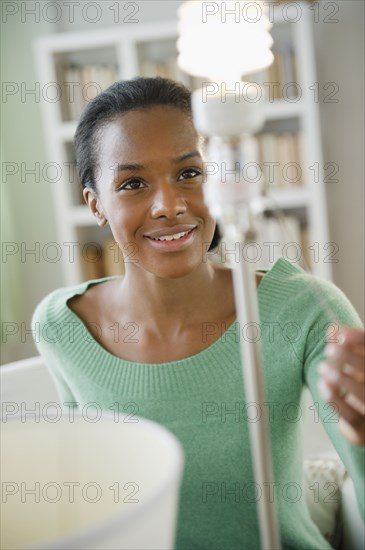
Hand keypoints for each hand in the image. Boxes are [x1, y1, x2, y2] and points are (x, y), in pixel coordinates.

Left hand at [317, 327, 364, 445]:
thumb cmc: (358, 384)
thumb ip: (344, 346)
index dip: (358, 339)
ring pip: (364, 395)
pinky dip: (336, 400)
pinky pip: (352, 417)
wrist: (362, 422)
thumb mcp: (352, 363)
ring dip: (341, 378)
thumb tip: (331, 330)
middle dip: (349, 358)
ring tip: (322, 367)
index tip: (338, 333)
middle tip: (329, 350)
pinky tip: (324, 386)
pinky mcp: (362, 430)